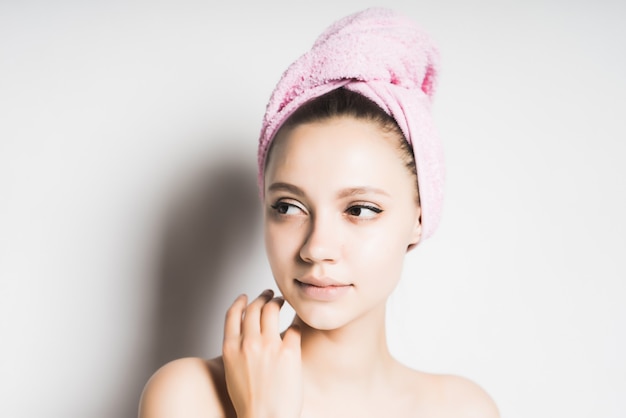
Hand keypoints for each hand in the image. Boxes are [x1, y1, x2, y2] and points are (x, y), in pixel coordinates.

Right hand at [222, 290, 301, 417]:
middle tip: (269, 295)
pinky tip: (296, 325)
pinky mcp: (289, 351)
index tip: (245, 297)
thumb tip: (246, 337)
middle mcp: (248, 343)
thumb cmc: (250, 403)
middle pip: (254, 307)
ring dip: (277, 302)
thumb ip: (237, 352)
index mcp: (231, 349)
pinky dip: (294, 324)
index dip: (240, 302)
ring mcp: (269, 346)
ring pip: (272, 310)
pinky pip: (293, 328)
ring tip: (282, 301)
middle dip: (262, 297)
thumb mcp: (233, 373)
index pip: (233, 314)